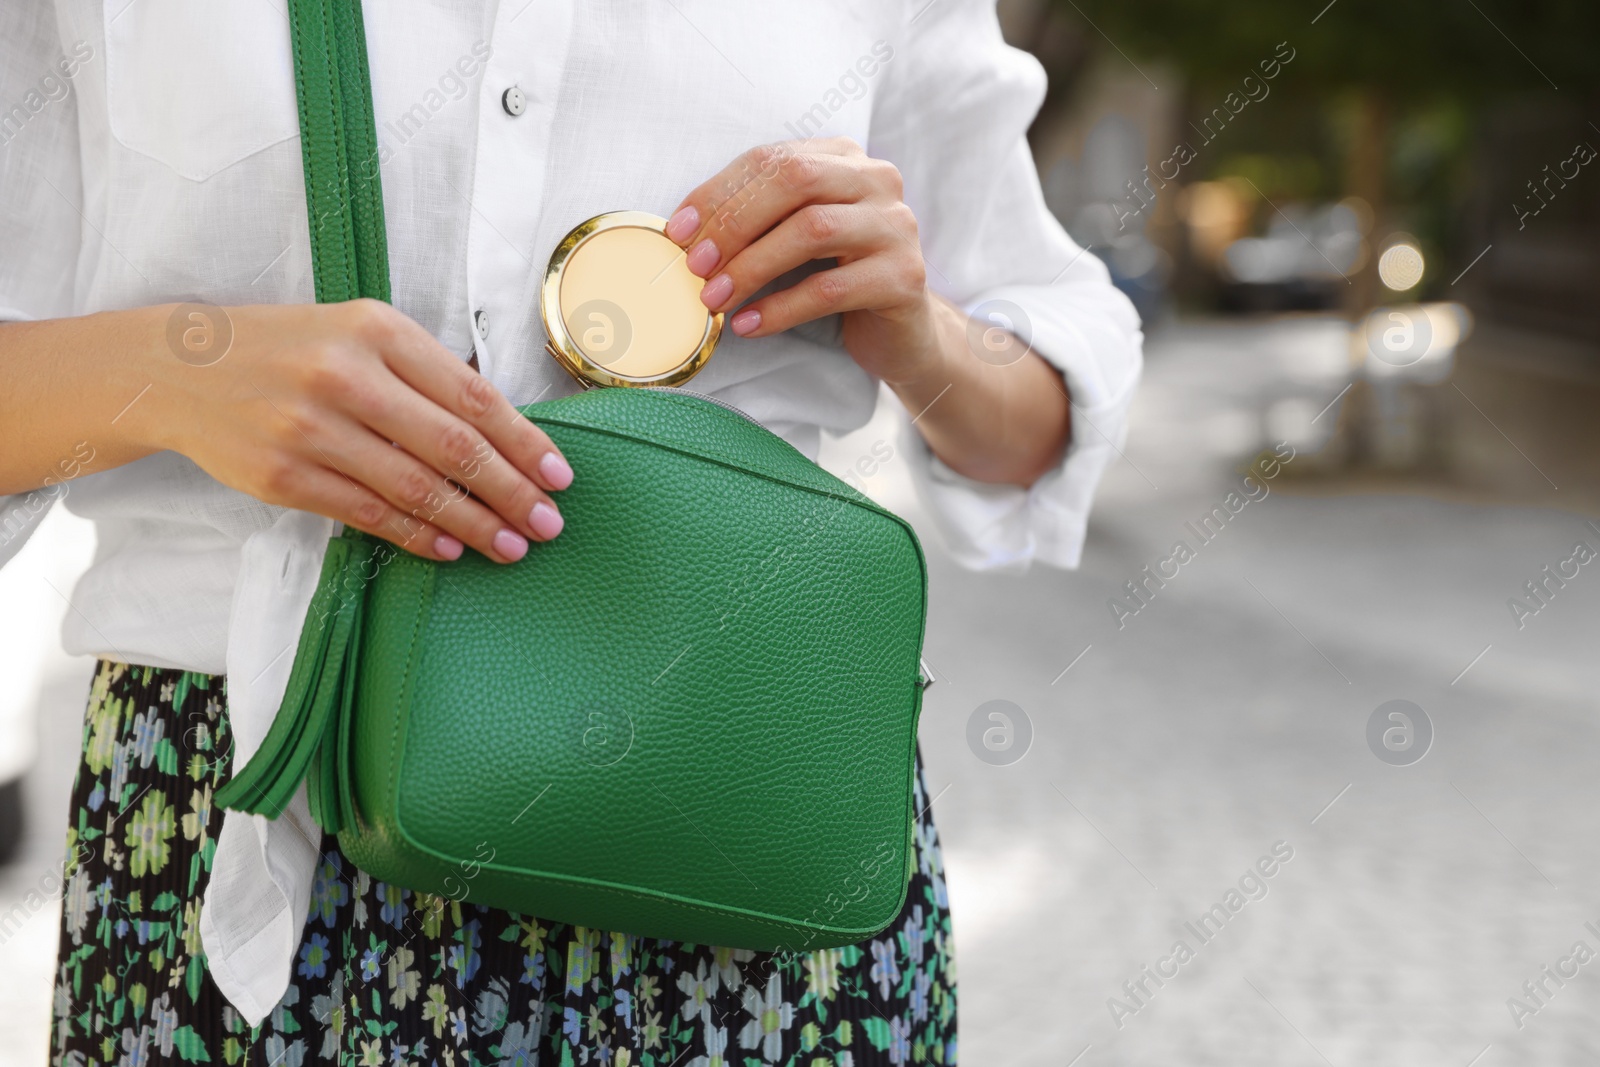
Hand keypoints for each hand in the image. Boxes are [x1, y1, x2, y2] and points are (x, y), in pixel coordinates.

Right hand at [136, 300, 570, 562]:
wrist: (180, 367)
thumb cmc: (291, 350)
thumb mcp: (359, 334)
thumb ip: (425, 375)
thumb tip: (507, 436)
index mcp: (377, 331)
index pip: (473, 395)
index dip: (523, 442)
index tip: (559, 476)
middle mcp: (345, 376)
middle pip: (453, 447)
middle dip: (511, 492)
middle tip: (548, 524)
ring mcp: (310, 429)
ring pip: (415, 488)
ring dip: (473, 524)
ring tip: (510, 545)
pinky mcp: (283, 476)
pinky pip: (368, 514)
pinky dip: (416, 535)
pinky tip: (448, 548)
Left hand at [664, 137, 943, 386]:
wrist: (901, 334)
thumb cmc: (836, 279)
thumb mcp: (793, 238)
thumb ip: (755, 220)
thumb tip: (685, 231)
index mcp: (845, 159)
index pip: (773, 159)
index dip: (719, 193)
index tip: (678, 232)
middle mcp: (878, 181)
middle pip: (795, 181)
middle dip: (735, 224)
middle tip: (695, 266)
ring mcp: (896, 227)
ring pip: (812, 231)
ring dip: (752, 267)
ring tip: (715, 299)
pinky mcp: (904, 277)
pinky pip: (831, 289)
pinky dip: (781, 308)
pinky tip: (749, 325)